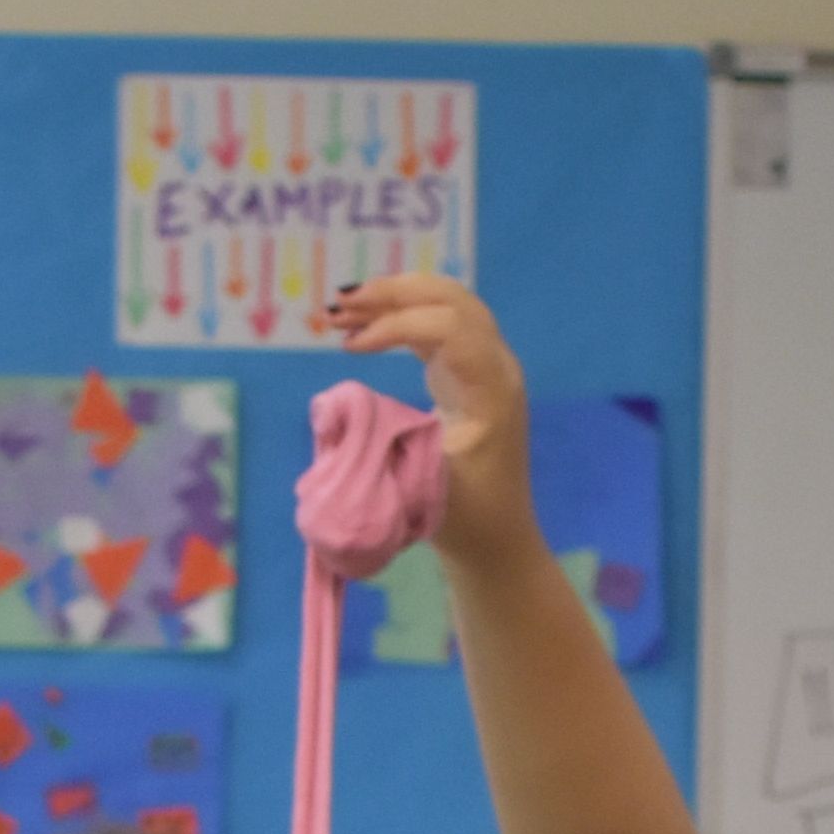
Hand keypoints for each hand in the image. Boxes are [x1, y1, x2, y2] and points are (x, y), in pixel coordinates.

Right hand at [321, 273, 529, 558]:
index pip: (448, 327)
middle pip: (451, 299)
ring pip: (445, 304)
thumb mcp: (424, 485)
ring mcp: (486, 366)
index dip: (395, 326)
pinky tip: (362, 327)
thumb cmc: (466, 520)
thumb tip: (336, 406)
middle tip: (339, 307)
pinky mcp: (469, 374)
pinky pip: (438, 325)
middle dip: (393, 294)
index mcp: (493, 391)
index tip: (349, 349)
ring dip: (394, 299)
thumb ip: (383, 442)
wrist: (497, 539)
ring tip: (341, 312)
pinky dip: (400, 317)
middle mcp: (497, 367)